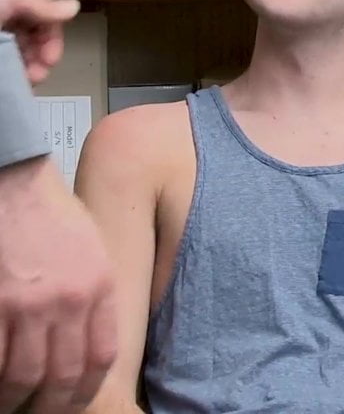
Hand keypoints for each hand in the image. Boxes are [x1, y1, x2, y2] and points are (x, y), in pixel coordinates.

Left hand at [0, 0, 78, 84]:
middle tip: (38, 74)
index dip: (52, 41)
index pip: (46, 21)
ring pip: (22, 52)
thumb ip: (44, 5)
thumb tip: (73, 7)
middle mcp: (8, 18)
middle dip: (41, 59)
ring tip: (27, 80)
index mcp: (16, 2)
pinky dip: (14, 70)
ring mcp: (1, 35)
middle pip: (34, 39)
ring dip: (29, 67)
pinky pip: (8, 61)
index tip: (51, 59)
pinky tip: (16, 78)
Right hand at [0, 158, 116, 412]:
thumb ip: (96, 296)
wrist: (16, 183)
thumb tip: (89, 341)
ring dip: (15, 398)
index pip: (102, 357)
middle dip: (52, 405)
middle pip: (64, 375)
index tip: (73, 402)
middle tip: (41, 412)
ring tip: (11, 402)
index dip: (86, 389)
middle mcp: (69, 300)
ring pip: (25, 375)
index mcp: (99, 287)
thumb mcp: (95, 251)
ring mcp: (28, 303)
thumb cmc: (52, 214)